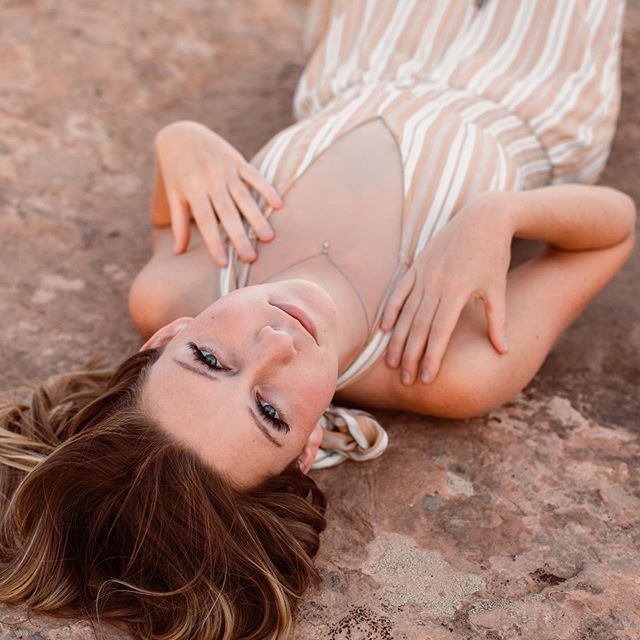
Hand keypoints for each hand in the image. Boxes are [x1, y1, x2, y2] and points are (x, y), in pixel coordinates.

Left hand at [154, 120, 282, 265]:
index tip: (223, 263)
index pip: (205, 221)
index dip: (214, 242)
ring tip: (268, 238)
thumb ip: (178, 223)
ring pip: (244, 197)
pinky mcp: (237, 160)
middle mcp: (210, 180)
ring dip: (257, 217)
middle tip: (251, 258)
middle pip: (227, 213)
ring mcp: (226, 169)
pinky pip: (254, 176)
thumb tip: (177, 252)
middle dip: (239, 236)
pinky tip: (278, 204)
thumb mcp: (174, 194)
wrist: (181, 134)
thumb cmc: (176, 170)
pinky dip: (266, 189)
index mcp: (192, 189)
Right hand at [380, 193, 512, 384]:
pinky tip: (384, 329)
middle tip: (406, 380)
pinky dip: (390, 310)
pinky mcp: (416, 265)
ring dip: (398, 340)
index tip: (427, 379)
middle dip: (411, 356)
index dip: (432, 357)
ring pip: (405, 313)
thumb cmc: (494, 255)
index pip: (440, 333)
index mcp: (456, 293)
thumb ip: (498, 321)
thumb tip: (503, 351)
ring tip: (392, 363)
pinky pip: (398, 292)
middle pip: (418, 328)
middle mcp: (435, 285)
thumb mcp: (498, 288)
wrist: (484, 217)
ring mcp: (423, 274)